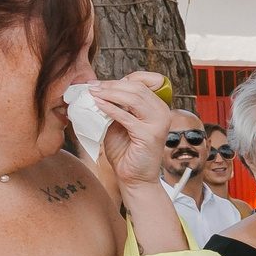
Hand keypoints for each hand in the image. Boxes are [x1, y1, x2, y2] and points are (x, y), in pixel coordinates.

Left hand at [84, 73, 178, 189]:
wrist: (134, 177)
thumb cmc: (127, 150)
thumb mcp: (121, 121)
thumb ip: (117, 105)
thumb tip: (98, 89)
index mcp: (158, 106)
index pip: (144, 81)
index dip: (121, 79)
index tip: (100, 83)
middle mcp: (162, 112)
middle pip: (137, 87)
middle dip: (112, 84)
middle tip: (92, 86)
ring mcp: (158, 124)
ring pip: (134, 98)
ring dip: (110, 93)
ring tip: (93, 93)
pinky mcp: (149, 136)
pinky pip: (127, 117)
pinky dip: (110, 109)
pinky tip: (98, 105)